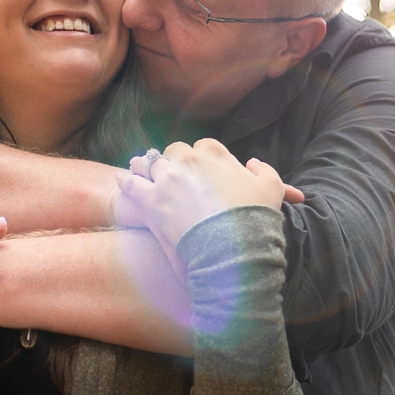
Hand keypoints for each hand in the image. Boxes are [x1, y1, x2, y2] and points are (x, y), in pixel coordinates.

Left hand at [121, 140, 293, 255]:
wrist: (233, 248)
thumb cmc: (254, 218)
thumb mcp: (271, 188)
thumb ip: (264, 170)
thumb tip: (252, 163)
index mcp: (214, 153)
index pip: (203, 146)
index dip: (202, 158)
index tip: (202, 171)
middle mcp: (188, 160)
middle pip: (175, 151)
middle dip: (175, 161)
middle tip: (176, 175)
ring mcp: (167, 179)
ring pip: (150, 163)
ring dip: (147, 167)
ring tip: (142, 170)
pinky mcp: (151, 200)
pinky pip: (132, 184)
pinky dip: (127, 181)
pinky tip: (123, 180)